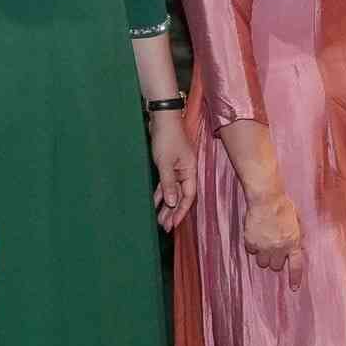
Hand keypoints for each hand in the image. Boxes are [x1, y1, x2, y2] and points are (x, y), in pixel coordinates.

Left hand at [149, 111, 197, 230]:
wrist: (162, 118)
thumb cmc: (167, 137)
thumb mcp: (166, 162)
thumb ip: (168, 184)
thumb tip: (171, 203)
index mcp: (190, 171)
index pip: (188, 196)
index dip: (181, 212)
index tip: (173, 225)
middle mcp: (186, 171)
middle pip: (181, 196)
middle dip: (173, 212)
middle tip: (164, 227)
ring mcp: (178, 168)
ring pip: (173, 191)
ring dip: (166, 205)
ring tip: (159, 220)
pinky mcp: (169, 165)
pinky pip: (166, 183)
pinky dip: (161, 193)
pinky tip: (155, 203)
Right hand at [243, 192, 304, 290]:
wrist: (266, 199)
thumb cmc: (282, 205)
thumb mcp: (296, 219)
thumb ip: (297, 233)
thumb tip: (298, 242)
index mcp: (293, 242)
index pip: (296, 266)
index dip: (295, 278)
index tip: (294, 288)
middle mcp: (279, 248)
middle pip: (275, 266)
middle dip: (275, 260)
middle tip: (273, 249)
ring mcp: (264, 247)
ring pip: (262, 262)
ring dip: (263, 255)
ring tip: (263, 242)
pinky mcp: (251, 242)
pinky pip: (251, 251)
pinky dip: (252, 245)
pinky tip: (255, 234)